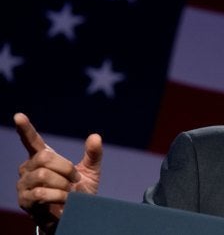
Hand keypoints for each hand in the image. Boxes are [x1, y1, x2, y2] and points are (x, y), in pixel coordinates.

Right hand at [15, 113, 102, 231]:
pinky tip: (64, 200)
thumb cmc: (79, 193)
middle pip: (45, 157)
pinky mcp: (25, 200)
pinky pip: (42, 192)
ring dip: (63, 184)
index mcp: (43, 158)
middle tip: (75, 180)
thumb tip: (95, 136)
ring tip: (69, 192)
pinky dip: (59, 196)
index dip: (25, 129)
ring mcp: (24, 184)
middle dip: (66, 168)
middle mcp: (29, 168)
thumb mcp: (90, 172)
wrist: (76, 215)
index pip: (32, 141)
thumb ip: (93, 154)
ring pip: (43, 174)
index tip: (19, 116)